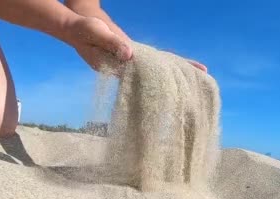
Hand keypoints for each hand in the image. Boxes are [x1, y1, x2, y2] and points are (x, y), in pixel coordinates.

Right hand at [66, 4, 207, 72]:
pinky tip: (181, 68)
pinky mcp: (132, 59)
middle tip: (203, 83)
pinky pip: (154, 64)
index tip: (182, 89)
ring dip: (177, 73)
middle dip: (178, 82)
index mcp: (119, 69)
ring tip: (201, 75)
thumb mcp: (96, 33)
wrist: (77, 28)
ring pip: (157, 73)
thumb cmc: (85, 30)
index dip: (164, 84)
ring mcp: (130, 66)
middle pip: (156, 79)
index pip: (146, 80)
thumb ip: (112, 44)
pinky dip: (168, 65)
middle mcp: (127, 72)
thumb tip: (130, 55)